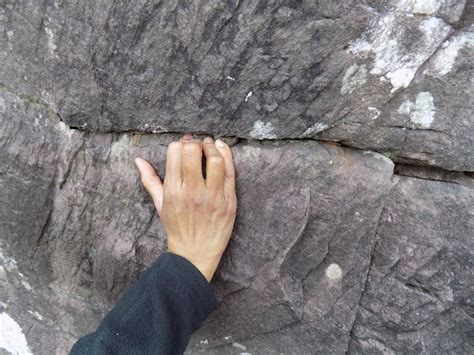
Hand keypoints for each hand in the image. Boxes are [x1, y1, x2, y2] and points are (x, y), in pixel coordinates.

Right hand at [135, 134, 236, 281]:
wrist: (195, 253)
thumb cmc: (177, 227)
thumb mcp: (160, 204)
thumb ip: (150, 180)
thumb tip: (138, 160)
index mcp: (173, 190)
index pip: (175, 152)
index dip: (180, 143)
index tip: (184, 144)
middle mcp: (192, 192)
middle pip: (193, 152)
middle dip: (195, 142)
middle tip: (198, 144)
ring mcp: (212, 197)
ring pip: (215, 160)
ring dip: (213, 147)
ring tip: (210, 145)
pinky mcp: (228, 201)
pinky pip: (230, 172)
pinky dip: (227, 155)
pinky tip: (222, 149)